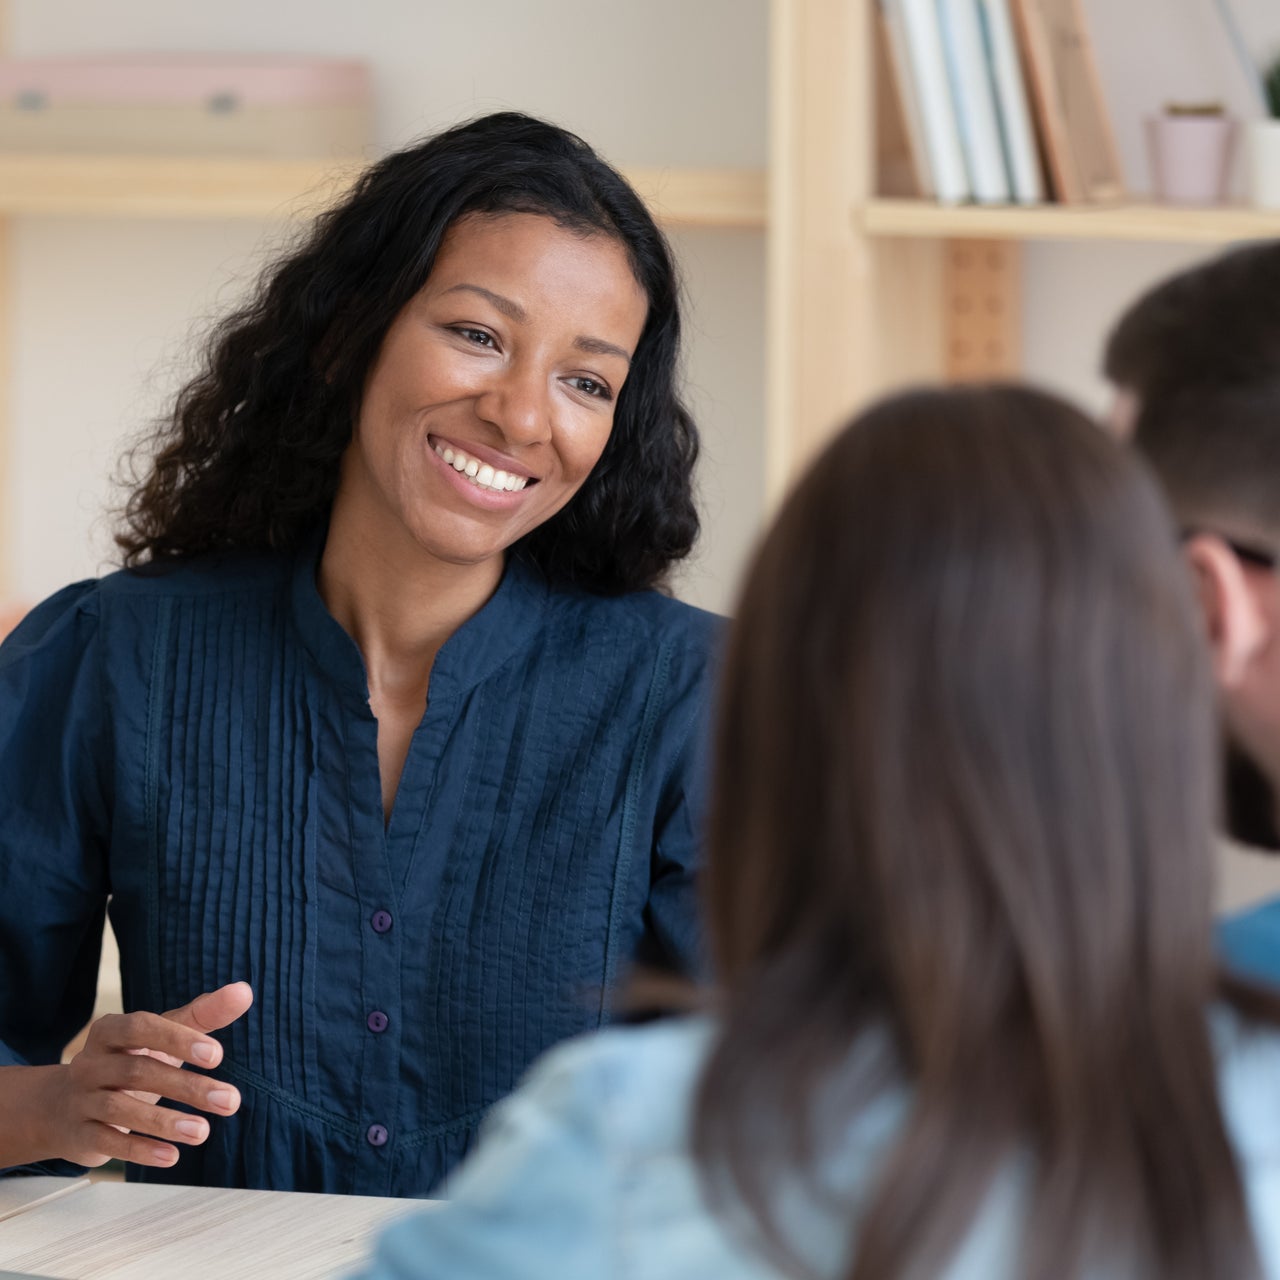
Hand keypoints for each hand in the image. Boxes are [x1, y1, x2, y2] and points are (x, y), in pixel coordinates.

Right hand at [44, 981, 253, 1168]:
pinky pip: (108, 1142)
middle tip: (230, 1101)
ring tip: (204, 1131)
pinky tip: (172, 1156)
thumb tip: (244, 992)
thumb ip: (203, 1015)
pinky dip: (140, 1150)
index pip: (141, 1028)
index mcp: (110, 1031)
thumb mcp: (162, 1036)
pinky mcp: (79, 1135)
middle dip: (187, 1087)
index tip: (218, 1055)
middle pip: (138, 1072)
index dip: (178, 1040)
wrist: (65, 1107)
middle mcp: (90, 1063)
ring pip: (121, 1110)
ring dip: (166, 1122)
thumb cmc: (129, 1061)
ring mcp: (81, 1100)